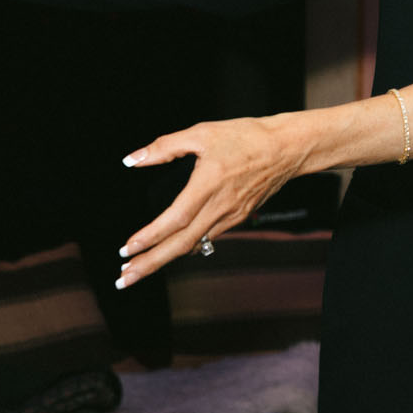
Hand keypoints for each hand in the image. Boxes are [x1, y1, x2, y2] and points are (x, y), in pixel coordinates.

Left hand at [111, 117, 300, 288]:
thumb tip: (132, 159)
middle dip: (150, 264)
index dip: (149, 238)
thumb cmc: (246, 137)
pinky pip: (208, 237)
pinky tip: (171, 249)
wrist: (287, 148)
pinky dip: (186, 247)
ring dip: (164, 259)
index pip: (174, 220)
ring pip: (193, 245)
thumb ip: (164, 147)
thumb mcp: (201, 133)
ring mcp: (230, 216)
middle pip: (181, 245)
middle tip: (124, 279)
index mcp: (208, 185)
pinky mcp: (238, 218)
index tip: (126, 250)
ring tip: (139, 268)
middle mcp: (219, 207)